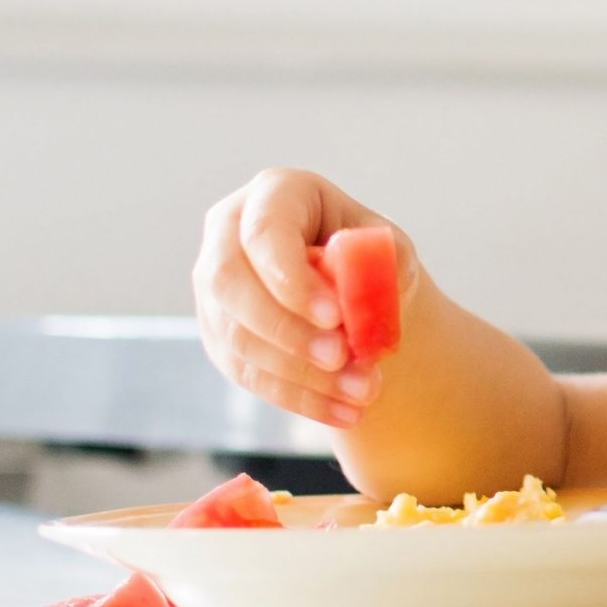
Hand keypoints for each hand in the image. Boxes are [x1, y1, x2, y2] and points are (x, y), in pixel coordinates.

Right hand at [192, 168, 419, 429]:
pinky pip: (247, 374)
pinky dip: (298, 397)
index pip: (264, 233)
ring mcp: (215, 290)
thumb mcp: (391, 251)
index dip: (291, 278)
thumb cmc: (372, 259)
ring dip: (300, 373)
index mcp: (274, 195)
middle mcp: (228, 235)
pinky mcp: (220, 337)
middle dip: (287, 329)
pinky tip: (343, 411)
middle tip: (342, 358)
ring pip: (237, 337)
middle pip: (230, 284)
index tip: (336, 317)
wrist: (358, 294)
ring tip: (362, 391)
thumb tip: (368, 288)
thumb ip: (382, 263)